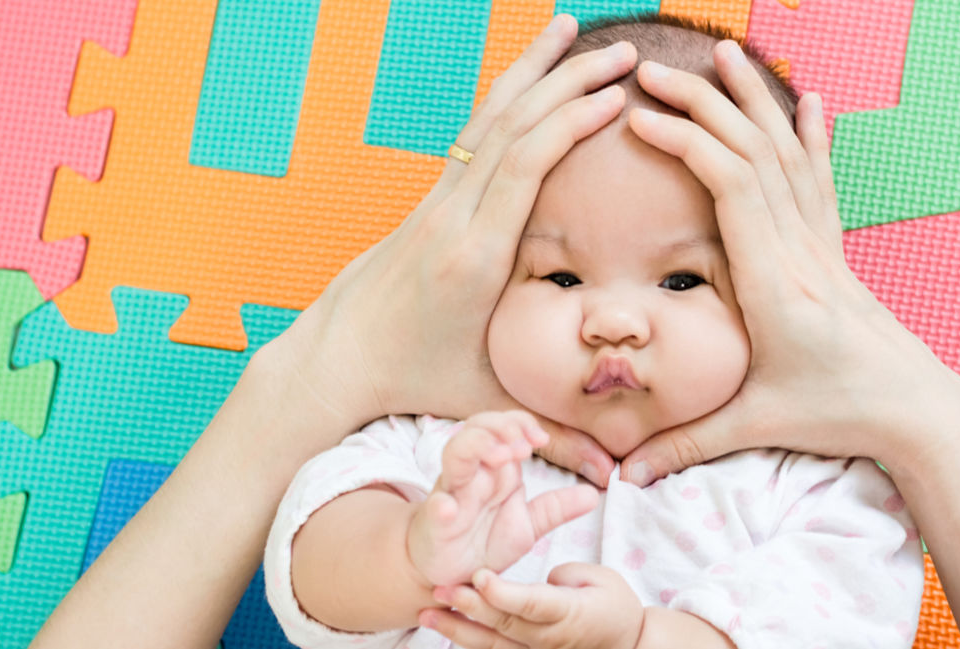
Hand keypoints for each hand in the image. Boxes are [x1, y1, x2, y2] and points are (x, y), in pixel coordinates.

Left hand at [266, 13, 617, 478]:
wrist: (330, 364)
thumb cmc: (407, 385)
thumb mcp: (482, 405)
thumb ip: (550, 436)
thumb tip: (615, 479)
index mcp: (471, 256)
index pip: (522, 169)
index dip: (569, 126)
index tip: (617, 96)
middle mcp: (451, 215)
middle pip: (512, 127)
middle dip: (571, 83)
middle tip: (629, 54)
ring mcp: (437, 201)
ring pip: (490, 118)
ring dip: (535, 72)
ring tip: (575, 32)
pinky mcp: (432, 200)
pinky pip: (477, 133)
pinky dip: (508, 95)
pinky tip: (530, 74)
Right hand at [408, 411, 598, 586]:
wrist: (448, 574)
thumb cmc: (482, 541)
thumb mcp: (527, 526)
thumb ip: (556, 508)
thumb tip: (593, 494)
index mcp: (495, 470)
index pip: (503, 428)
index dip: (521, 424)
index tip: (541, 440)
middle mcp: (472, 475)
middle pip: (477, 429)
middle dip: (500, 428)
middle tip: (524, 446)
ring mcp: (451, 495)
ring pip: (454, 456)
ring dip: (476, 448)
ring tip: (500, 457)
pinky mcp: (435, 524)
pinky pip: (435, 508)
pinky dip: (441, 505)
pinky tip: (450, 507)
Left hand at [422, 563, 644, 648]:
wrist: (627, 645)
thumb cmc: (614, 606)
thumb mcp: (603, 579)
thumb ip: (568, 575)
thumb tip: (544, 578)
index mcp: (568, 612)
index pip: (531, 603)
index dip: (503, 592)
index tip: (480, 575)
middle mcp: (548, 637)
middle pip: (504, 623)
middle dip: (470, 607)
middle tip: (441, 589)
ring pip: (491, 644)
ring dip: (456, 629)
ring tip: (426, 614)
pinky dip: (469, 643)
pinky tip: (443, 630)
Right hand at [542, 40, 959, 485]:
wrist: (918, 409)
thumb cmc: (840, 414)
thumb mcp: (755, 425)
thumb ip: (685, 442)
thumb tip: (621, 474)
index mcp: (774, 282)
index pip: (730, 188)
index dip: (686, 144)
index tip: (639, 117)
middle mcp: (800, 249)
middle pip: (752, 153)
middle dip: (702, 105)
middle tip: (655, 71)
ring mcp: (821, 244)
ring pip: (787, 154)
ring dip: (753, 102)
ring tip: (724, 55)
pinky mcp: (834, 251)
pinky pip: (820, 180)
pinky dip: (811, 135)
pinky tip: (810, 100)